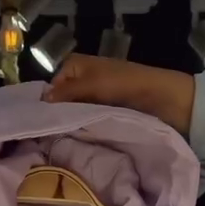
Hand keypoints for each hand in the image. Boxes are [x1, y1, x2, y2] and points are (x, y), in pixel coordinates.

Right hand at [44, 55, 196, 135]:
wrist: (161, 97)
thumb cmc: (125, 84)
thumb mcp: (92, 84)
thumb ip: (66, 92)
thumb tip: (43, 101)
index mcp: (76, 65)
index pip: (52, 87)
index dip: (49, 103)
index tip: (45, 124)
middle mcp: (82, 78)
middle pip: (63, 100)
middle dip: (61, 115)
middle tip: (54, 136)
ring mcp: (94, 95)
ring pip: (75, 111)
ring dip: (74, 123)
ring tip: (66, 141)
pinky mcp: (106, 109)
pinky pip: (88, 118)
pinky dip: (86, 126)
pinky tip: (81, 139)